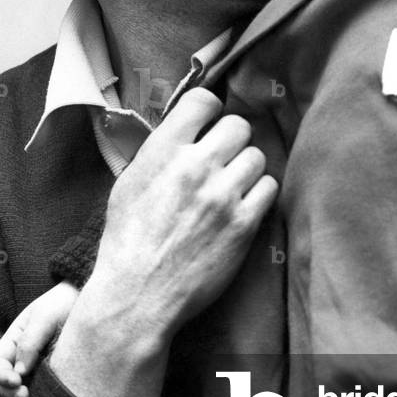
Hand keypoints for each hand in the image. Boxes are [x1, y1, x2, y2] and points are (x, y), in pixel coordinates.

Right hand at [0, 281, 79, 396]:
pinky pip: (36, 389)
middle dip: (9, 391)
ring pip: (18, 389)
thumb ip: (30, 340)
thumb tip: (20, 372)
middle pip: (5, 380)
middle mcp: (21, 354)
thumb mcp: (45, 315)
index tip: (16, 380)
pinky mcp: (51, 373)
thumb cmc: (63, 302)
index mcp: (14, 338)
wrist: (88, 300)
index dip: (2, 374)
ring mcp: (35, 365)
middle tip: (24, 396)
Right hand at [48, 87, 277, 396]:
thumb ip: (160, 151)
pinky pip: (269, 187)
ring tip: (231, 186)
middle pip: (238, 125)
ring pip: (256, 156)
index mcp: (163, 152)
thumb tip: (187, 128)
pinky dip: (258, 193)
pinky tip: (242, 205)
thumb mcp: (129, 182)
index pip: (204, 100)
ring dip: (246, 168)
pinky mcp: (244, 224)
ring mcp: (223, 195)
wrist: (137, 296)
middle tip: (222, 158)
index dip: (209, 110)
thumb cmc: (127, 240)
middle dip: (231, 139)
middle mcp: (195, 166)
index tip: (208, 124)